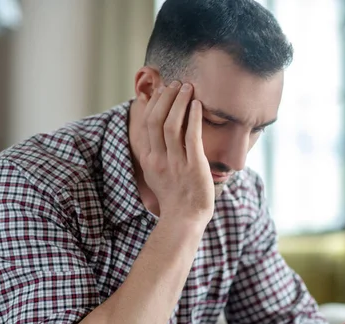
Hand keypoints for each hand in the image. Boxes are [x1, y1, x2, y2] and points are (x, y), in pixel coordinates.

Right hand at [141, 81, 214, 223]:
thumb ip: (155, 154)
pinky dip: (193, 117)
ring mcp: (176, 163)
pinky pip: (191, 137)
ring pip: (171, 125)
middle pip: (156, 120)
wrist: (184, 219)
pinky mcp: (194, 167)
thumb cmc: (175, 197)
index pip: (147, 124)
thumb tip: (156, 135)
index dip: (154, 103)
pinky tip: (198, 104)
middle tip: (175, 83)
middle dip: (165, 97)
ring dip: (179, 102)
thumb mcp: (157, 174)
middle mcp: (159, 159)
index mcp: (150, 159)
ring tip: (187, 87)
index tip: (163, 90)